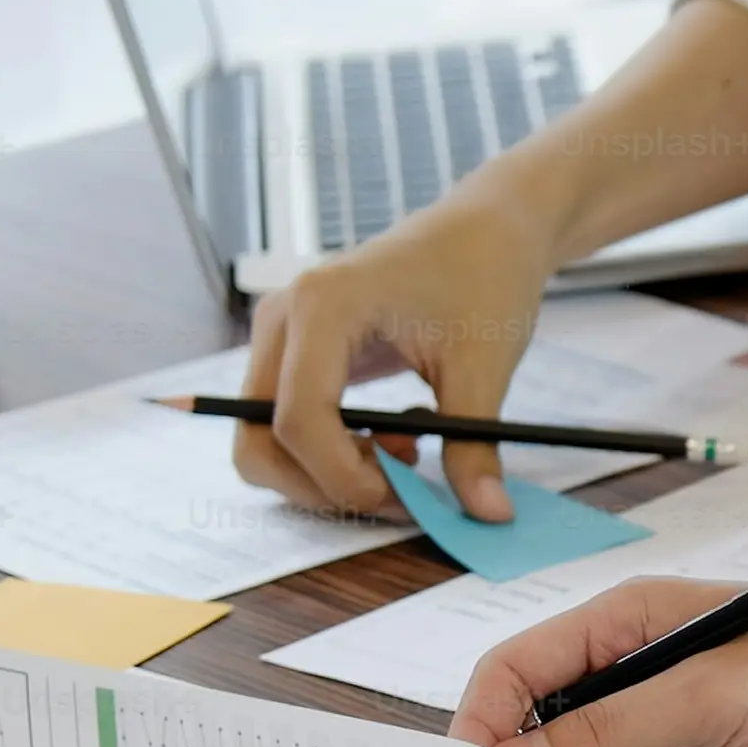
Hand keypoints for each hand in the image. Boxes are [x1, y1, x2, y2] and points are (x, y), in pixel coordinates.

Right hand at [235, 186, 560, 519]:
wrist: (484, 232)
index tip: (406, 499)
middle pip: (258, 437)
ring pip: (264, 438)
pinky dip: (333, 452)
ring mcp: (282, 337)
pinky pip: (288, 424)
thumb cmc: (484, 277)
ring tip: (407, 451)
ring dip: (328, 472)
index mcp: (322, 307)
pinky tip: (395, 436)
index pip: (298, 418)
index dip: (343, 477)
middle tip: (404, 491)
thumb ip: (475, 444)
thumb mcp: (487, 365)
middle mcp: (283, 320)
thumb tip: (489, 514)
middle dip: (324, 486)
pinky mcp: (296, 354)